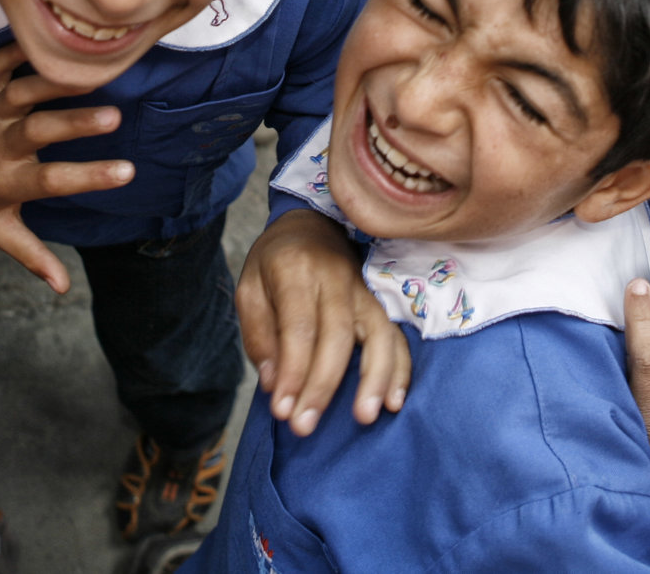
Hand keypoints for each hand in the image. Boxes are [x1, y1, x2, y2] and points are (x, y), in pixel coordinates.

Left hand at [0, 44, 134, 291]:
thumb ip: (31, 256)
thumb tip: (63, 288)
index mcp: (6, 181)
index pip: (50, 181)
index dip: (88, 177)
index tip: (128, 172)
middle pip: (36, 131)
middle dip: (75, 123)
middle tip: (115, 117)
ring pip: (20, 91)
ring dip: (54, 81)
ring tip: (94, 72)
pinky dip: (22, 47)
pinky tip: (54, 39)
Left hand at [236, 209, 412, 433]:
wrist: (311, 224)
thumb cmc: (274, 262)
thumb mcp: (249, 287)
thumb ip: (258, 334)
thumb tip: (273, 383)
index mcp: (295, 269)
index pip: (298, 326)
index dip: (292, 371)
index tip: (282, 410)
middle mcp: (335, 277)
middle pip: (337, 335)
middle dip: (322, 385)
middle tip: (305, 425)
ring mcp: (362, 290)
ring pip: (378, 333)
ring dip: (374, 378)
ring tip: (365, 417)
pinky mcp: (378, 303)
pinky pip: (396, 336)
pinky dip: (400, 369)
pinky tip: (394, 400)